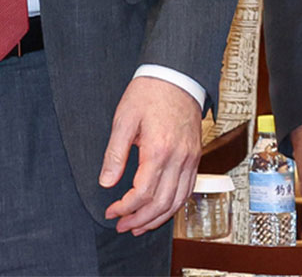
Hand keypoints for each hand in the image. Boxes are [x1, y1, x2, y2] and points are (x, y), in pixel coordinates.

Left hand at [100, 76, 202, 234]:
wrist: (177, 76)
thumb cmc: (149, 93)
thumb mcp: (124, 119)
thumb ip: (115, 154)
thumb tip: (106, 182)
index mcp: (159, 149)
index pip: (142, 193)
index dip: (124, 208)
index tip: (111, 212)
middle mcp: (179, 158)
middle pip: (161, 203)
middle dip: (139, 220)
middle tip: (122, 226)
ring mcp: (190, 158)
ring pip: (177, 201)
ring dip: (158, 218)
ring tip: (139, 226)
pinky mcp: (195, 156)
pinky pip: (188, 189)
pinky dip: (174, 206)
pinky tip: (161, 210)